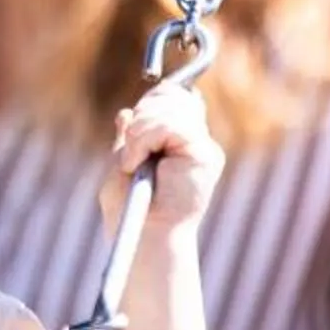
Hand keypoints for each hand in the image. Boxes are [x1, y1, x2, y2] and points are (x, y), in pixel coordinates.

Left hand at [105, 75, 226, 236]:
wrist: (142, 234)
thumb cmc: (130, 207)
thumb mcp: (124, 160)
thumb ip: (130, 136)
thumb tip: (126, 112)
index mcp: (181, 142)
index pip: (176, 96)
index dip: (153, 99)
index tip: (132, 120)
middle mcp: (197, 143)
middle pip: (175, 96)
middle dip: (143, 114)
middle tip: (129, 151)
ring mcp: (204, 148)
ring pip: (171, 108)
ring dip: (140, 132)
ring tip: (131, 163)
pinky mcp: (206, 156)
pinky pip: (174, 125)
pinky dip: (146, 138)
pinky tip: (137, 162)